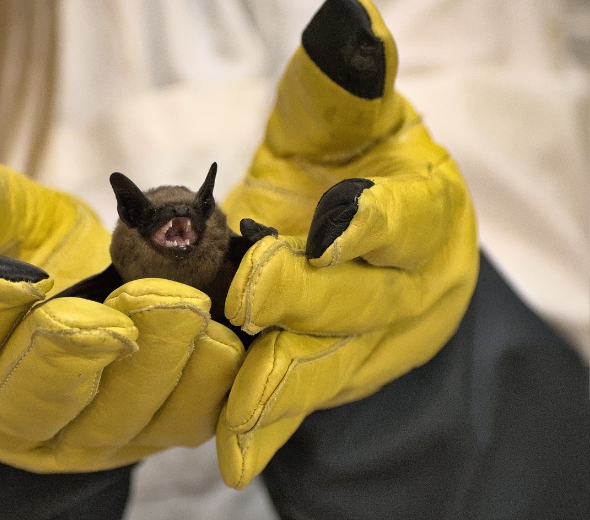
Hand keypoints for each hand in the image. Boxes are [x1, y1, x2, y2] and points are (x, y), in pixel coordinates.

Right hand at [0, 128, 244, 472]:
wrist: (72, 297)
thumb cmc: (14, 256)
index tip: (17, 274)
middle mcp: (13, 414)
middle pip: (38, 403)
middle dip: (84, 352)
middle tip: (135, 296)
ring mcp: (90, 430)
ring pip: (125, 419)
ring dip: (169, 367)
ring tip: (199, 309)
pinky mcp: (155, 426)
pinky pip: (194, 418)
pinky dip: (226, 384)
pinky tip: (243, 337)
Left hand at [216, 0, 478, 487]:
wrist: (373, 247)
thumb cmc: (357, 171)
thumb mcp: (351, 124)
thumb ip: (345, 89)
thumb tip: (348, 24)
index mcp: (419, 215)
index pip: (405, 219)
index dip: (373, 221)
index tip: (334, 221)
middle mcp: (402, 289)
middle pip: (357, 301)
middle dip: (307, 298)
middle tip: (254, 292)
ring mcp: (367, 343)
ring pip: (327, 366)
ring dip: (282, 386)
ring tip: (240, 413)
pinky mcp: (330, 375)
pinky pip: (297, 404)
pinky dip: (265, 429)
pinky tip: (233, 457)